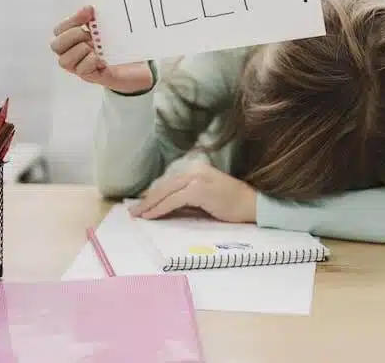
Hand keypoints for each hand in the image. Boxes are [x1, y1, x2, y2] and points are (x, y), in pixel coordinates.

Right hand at [50, 6, 152, 93]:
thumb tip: (88, 9)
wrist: (138, 68)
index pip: (59, 31)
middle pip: (56, 46)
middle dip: (72, 36)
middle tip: (90, 35)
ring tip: (95, 49)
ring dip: (80, 50)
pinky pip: (82, 71)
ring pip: (64, 61)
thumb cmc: (119, 48)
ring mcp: (81, 69)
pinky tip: (103, 60)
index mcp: (75, 41)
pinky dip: (91, 61)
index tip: (89, 13)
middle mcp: (74, 56)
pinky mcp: (94, 77)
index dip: (71, 20)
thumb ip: (95, 20)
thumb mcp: (106, 31)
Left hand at [129, 161, 257, 223]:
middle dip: (146, 199)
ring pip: (165, 192)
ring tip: (137, 215)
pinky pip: (173, 200)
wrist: (252, 205)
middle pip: (163, 186)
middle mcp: (194, 170)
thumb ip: (186, 200)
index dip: (153, 194)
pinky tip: (150, 216)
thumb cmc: (231, 204)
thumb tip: (164, 207)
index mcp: (196, 169)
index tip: (141, 204)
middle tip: (132, 211)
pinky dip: (159, 209)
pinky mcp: (198, 189)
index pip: (169, 182)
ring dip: (149, 205)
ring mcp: (196, 178)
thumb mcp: (205, 198)